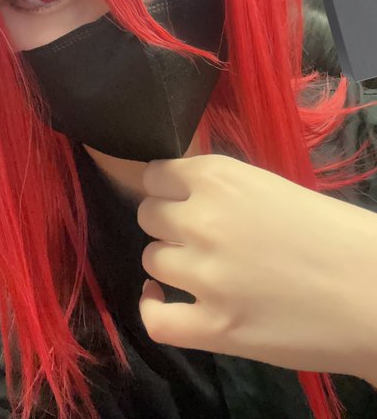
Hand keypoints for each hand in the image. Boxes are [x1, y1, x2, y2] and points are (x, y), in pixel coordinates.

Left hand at [137, 155, 376, 381]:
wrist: (375, 292)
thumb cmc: (336, 233)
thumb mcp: (270, 187)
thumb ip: (221, 189)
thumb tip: (183, 195)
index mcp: (218, 177)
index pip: (154, 174)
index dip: (164, 188)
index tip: (178, 199)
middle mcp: (201, 220)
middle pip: (148, 215)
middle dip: (167, 223)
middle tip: (197, 235)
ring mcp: (204, 276)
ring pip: (151, 259)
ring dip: (170, 262)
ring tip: (200, 269)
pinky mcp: (215, 327)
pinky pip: (155, 319)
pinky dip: (152, 309)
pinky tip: (162, 300)